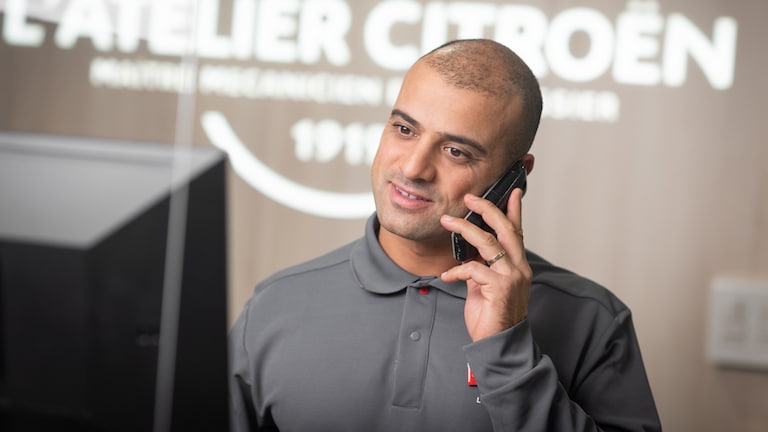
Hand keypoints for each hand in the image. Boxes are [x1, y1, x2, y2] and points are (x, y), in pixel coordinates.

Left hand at [440, 189, 531, 340]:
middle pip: (505, 229)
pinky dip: (457, 270)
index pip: (516, 231)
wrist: (498, 342)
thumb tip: (469, 250)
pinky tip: (447, 276)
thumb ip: (482, 265)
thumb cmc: (492, 314)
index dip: (514, 210)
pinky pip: (474, 268)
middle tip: (470, 198)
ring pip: (488, 242)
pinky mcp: (500, 288)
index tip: (513, 191)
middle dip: (487, 209)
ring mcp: (512, 277)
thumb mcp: (486, 284)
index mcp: (518, 265)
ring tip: (447, 222)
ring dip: (465, 229)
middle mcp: (519, 267)